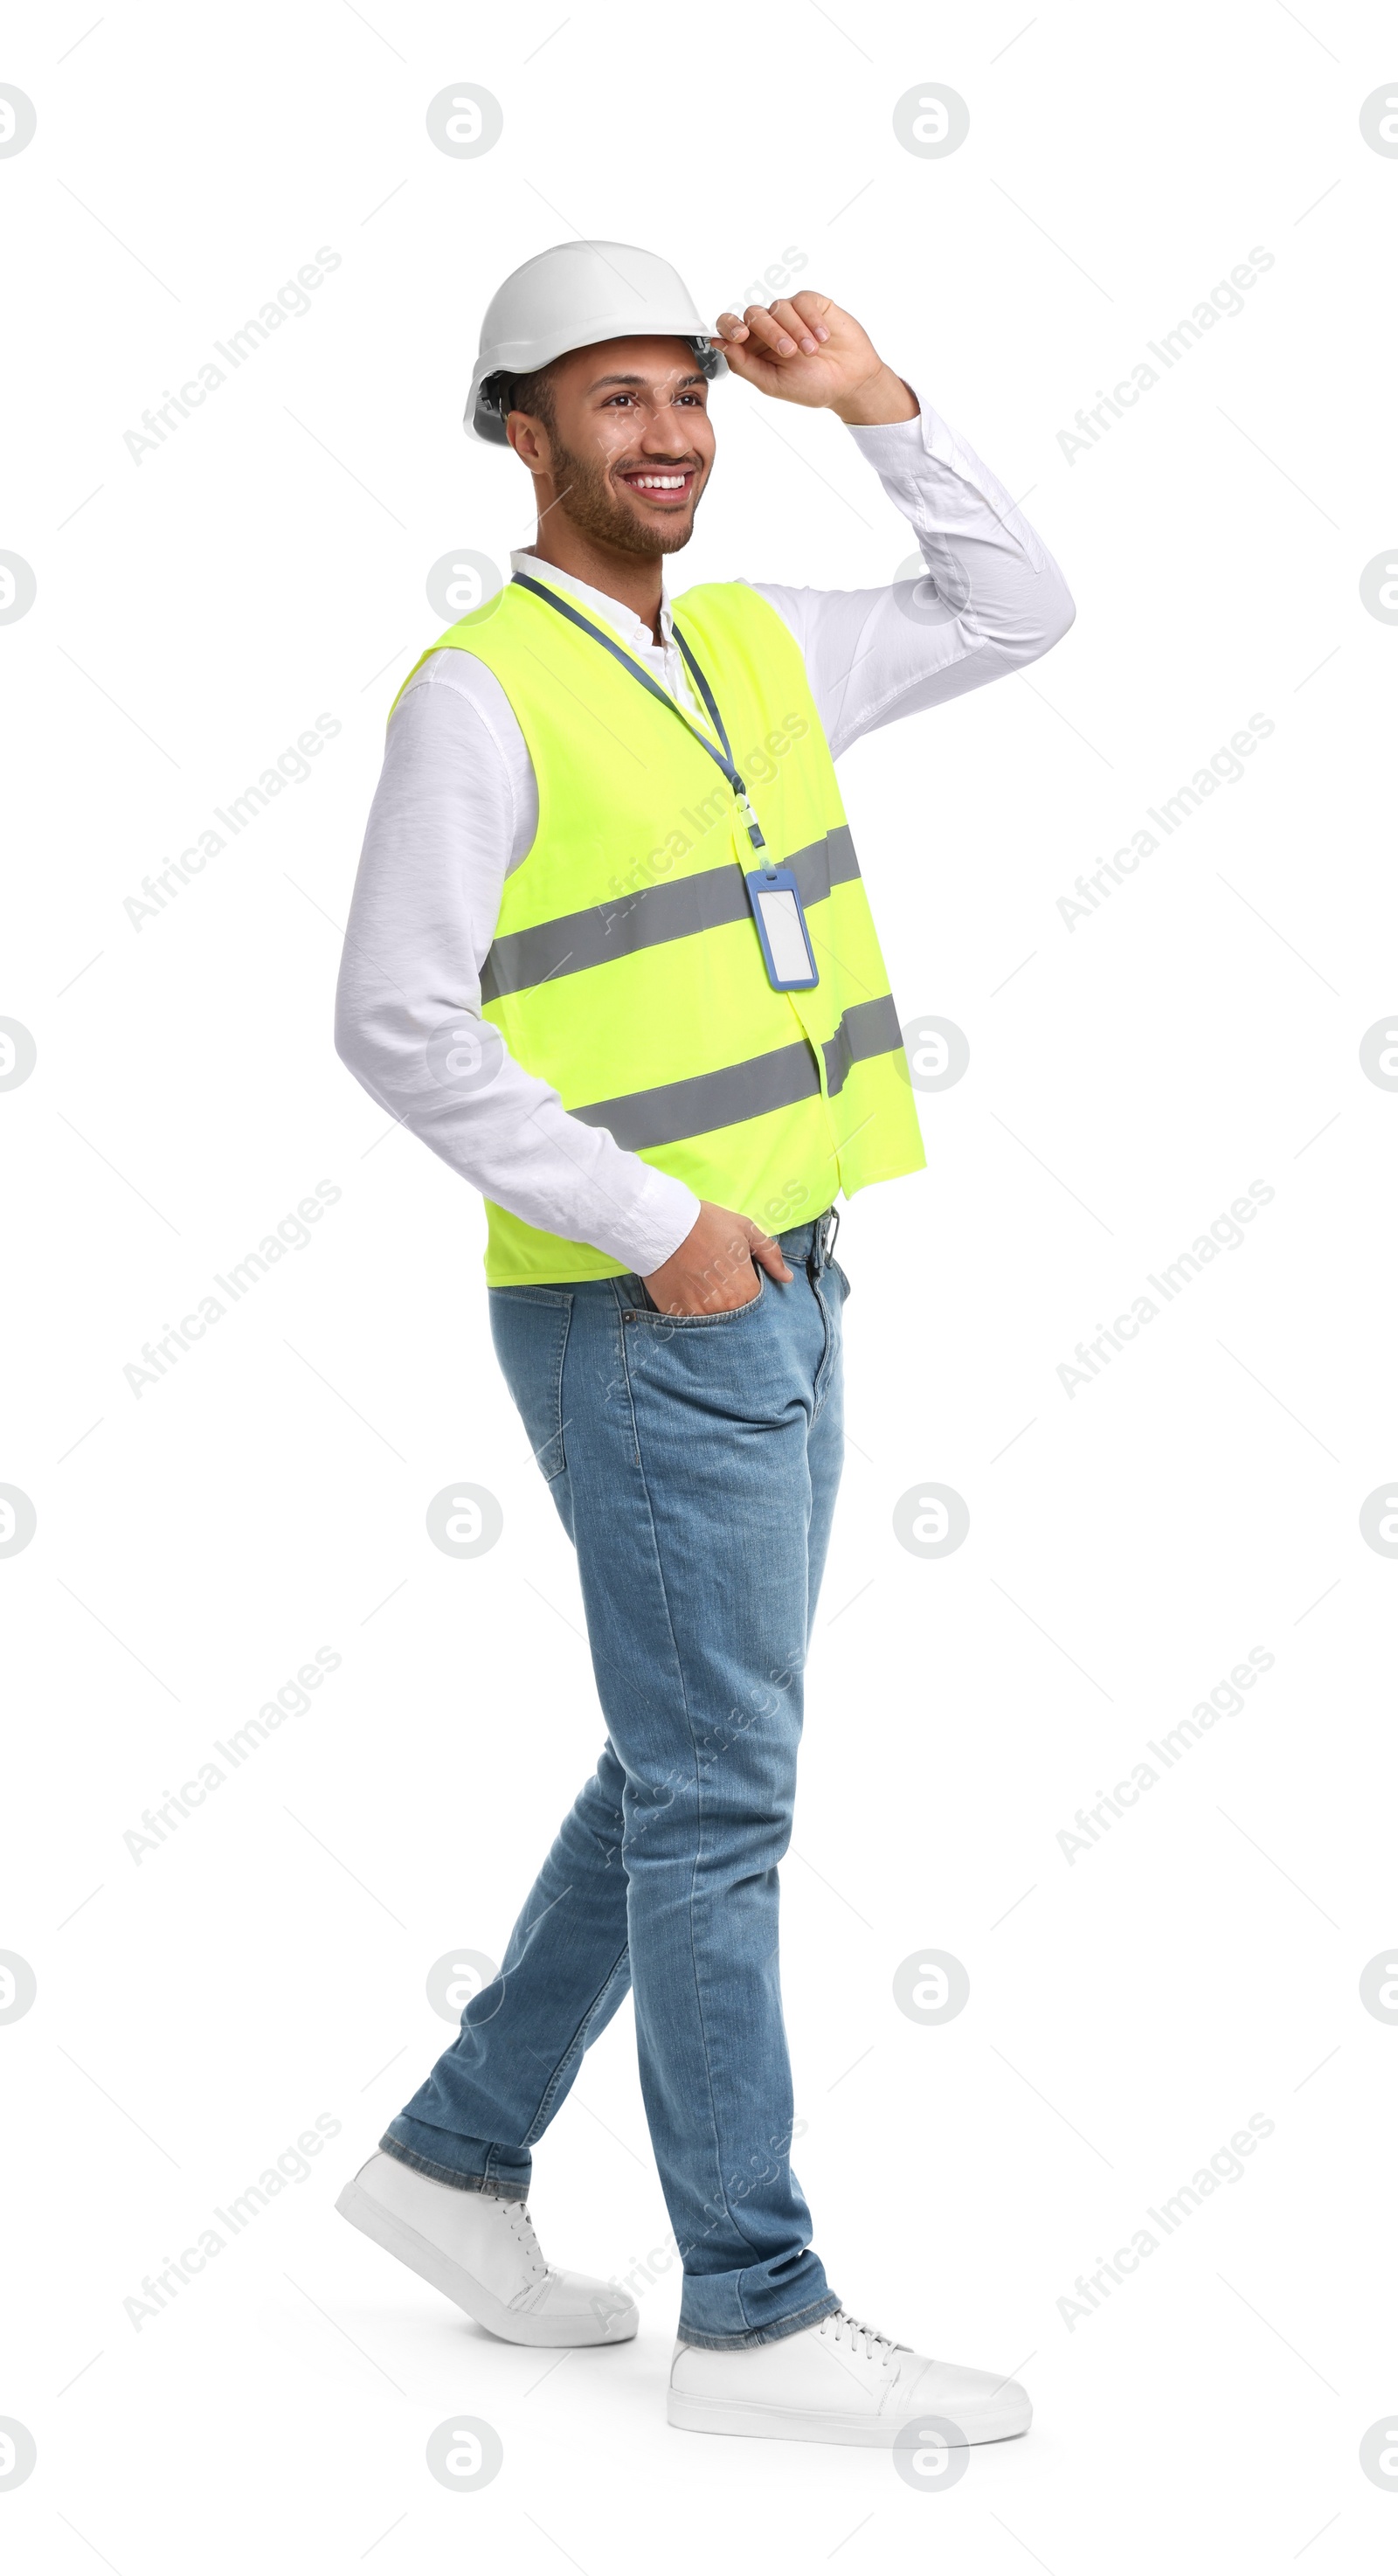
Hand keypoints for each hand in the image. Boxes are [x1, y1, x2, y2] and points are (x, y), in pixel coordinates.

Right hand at [642, 1201, 792, 1315]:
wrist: (663, 1224)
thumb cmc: (707, 1224)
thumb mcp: (746, 1230)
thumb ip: (770, 1255)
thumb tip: (786, 1277)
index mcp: (745, 1290)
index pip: (756, 1306)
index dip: (747, 1293)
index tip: (737, 1283)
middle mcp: (724, 1308)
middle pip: (734, 1317)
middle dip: (730, 1305)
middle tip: (718, 1285)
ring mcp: (699, 1314)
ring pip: (713, 1324)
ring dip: (711, 1312)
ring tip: (702, 1290)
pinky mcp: (676, 1315)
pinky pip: (689, 1324)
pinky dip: (690, 1314)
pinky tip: (687, 1295)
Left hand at [712, 292, 918, 424]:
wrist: (849, 383)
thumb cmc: (812, 386)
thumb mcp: (772, 383)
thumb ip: (743, 364)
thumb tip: (718, 343)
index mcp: (754, 348)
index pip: (730, 327)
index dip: (730, 326)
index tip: (740, 336)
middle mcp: (769, 328)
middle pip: (754, 314)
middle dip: (770, 332)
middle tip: (789, 353)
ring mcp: (790, 314)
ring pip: (779, 307)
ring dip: (795, 330)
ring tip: (811, 351)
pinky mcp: (812, 304)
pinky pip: (802, 301)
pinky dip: (811, 320)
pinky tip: (822, 338)